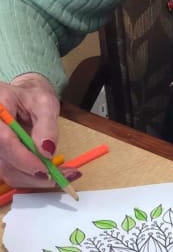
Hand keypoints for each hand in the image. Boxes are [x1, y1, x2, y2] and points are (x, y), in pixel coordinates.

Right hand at [0, 74, 79, 188]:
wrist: (23, 98)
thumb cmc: (32, 97)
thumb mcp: (45, 104)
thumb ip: (46, 126)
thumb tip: (47, 151)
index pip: (4, 140)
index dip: (23, 158)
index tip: (45, 170)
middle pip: (3, 162)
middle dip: (33, 175)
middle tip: (62, 177)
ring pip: (7, 172)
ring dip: (34, 180)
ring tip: (63, 176)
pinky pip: (11, 172)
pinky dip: (31, 177)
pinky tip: (51, 175)